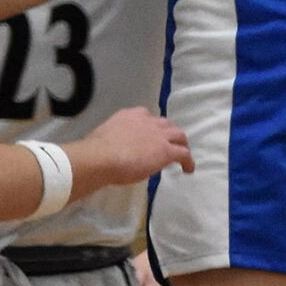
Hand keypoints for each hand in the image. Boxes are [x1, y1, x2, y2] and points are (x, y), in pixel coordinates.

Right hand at [72, 107, 193, 190]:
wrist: (101, 157)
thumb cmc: (97, 151)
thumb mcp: (106, 137)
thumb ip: (115, 140)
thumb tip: (114, 150)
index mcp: (129, 116)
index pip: (146, 117)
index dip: (151, 127)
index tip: (149, 136)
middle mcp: (146, 121)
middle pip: (165, 124)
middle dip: (169, 133)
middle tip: (169, 144)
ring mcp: (158, 135)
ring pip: (178, 135)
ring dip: (181, 144)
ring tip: (183, 154)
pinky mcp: (166, 150)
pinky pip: (183, 154)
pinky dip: (188, 161)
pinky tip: (188, 169)